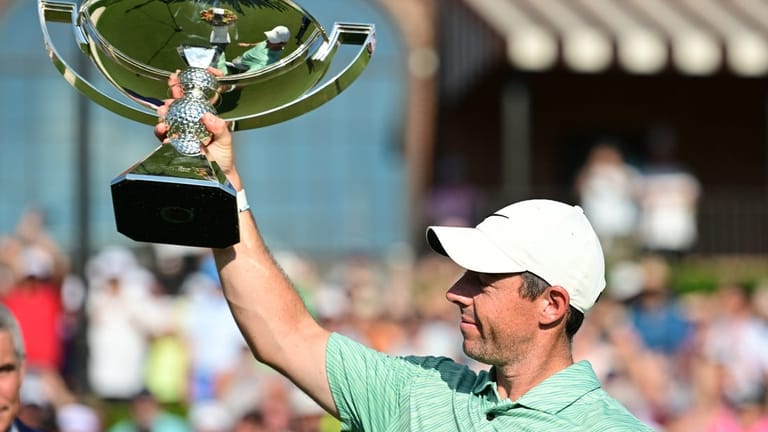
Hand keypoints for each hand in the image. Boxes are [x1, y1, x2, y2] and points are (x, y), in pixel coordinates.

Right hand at [154, 70, 241, 187]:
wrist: (217, 177)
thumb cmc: (223, 158)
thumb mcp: (226, 141)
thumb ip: (220, 129)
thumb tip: (209, 116)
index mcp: (204, 117)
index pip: (196, 98)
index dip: (190, 85)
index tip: (186, 76)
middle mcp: (190, 122)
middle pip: (180, 102)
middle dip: (175, 91)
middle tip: (173, 83)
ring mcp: (180, 132)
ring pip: (169, 116)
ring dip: (165, 109)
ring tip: (165, 108)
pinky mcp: (172, 144)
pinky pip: (163, 134)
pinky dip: (160, 130)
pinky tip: (162, 127)